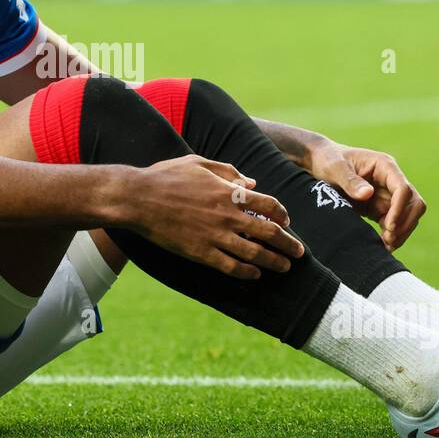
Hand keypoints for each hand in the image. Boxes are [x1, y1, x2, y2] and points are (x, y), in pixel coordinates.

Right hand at [126, 155, 304, 279]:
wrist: (139, 198)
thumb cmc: (167, 176)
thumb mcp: (199, 163)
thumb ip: (229, 171)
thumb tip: (253, 182)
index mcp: (229, 191)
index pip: (269, 204)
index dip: (283, 214)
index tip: (288, 222)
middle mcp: (228, 215)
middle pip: (269, 232)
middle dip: (289, 244)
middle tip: (299, 253)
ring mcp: (215, 236)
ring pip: (255, 253)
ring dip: (274, 262)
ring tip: (284, 267)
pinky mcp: (201, 252)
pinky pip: (231, 266)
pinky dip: (247, 272)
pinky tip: (255, 274)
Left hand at [304, 138, 426, 250]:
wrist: (320, 164)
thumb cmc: (328, 160)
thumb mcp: (334, 168)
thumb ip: (350, 180)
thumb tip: (368, 194)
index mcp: (384, 166)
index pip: (403, 189)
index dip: (400, 209)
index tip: (388, 226)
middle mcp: (391, 180)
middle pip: (413, 203)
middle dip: (405, 223)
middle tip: (388, 239)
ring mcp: (387, 194)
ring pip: (407, 216)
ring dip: (400, 232)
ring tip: (385, 246)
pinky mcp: (380, 207)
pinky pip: (394, 223)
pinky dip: (391, 235)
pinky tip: (381, 245)